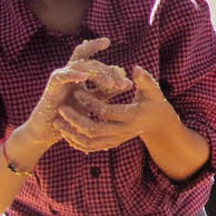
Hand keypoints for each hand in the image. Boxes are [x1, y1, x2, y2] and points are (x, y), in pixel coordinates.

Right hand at [23, 38, 120, 146]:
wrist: (51, 131)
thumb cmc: (72, 116)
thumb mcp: (95, 102)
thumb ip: (109, 91)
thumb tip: (128, 83)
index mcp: (79, 74)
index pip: (90, 58)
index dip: (98, 49)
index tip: (109, 44)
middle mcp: (69, 73)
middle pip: (90, 62)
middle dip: (107, 70)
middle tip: (121, 81)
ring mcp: (60, 78)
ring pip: (79, 66)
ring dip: (97, 73)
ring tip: (110, 83)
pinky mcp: (51, 87)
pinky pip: (62, 76)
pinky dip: (74, 74)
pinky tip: (85, 77)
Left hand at [55, 66, 170, 153]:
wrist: (157, 125)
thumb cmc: (153, 102)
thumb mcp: (152, 90)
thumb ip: (145, 80)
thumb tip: (135, 68)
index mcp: (132, 116)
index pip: (107, 111)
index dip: (90, 101)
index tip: (77, 90)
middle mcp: (124, 131)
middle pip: (95, 129)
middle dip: (76, 119)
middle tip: (61, 108)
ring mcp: (117, 140)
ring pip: (90, 141)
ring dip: (72, 133)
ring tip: (58, 121)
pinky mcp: (111, 144)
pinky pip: (90, 147)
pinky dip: (76, 142)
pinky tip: (66, 132)